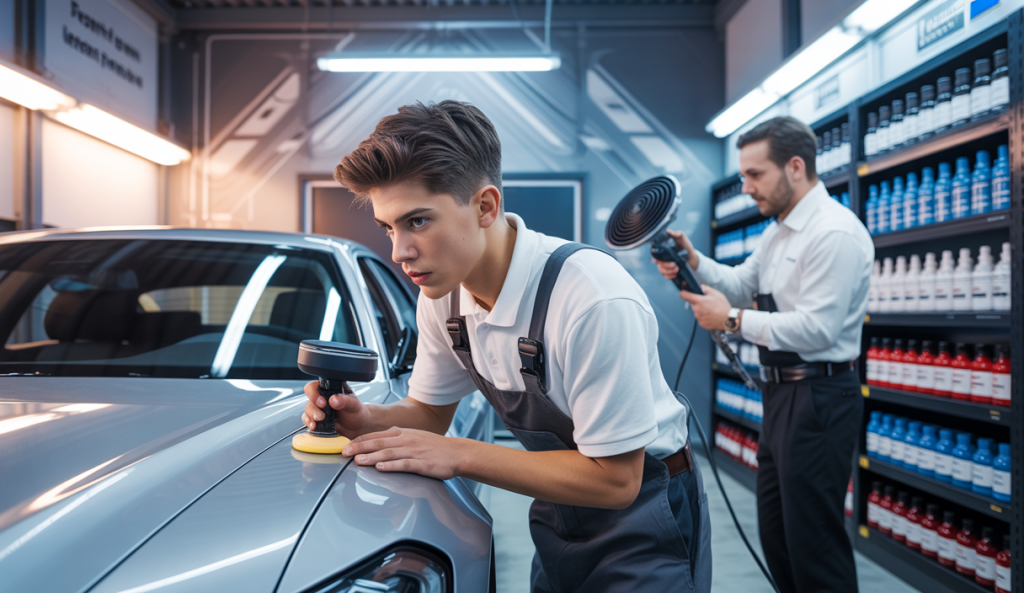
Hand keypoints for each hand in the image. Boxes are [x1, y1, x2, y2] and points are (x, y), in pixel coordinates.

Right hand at [301, 380, 369, 437]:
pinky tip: (314, 426)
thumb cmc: (356, 412)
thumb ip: (345, 401)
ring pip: (308, 407)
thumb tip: (333, 399)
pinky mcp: (316, 418)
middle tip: (322, 413)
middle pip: (309, 395)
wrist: (357, 427)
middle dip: (314, 405)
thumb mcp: (354, 405)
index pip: (317, 384)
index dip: (315, 392)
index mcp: (331, 387)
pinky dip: (309, 422)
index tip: (323, 402)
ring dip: (312, 415)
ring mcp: (319, 407)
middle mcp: (323, 395)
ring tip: (321, 420)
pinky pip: (307, 418)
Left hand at [343, 427, 464, 480]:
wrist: (457, 452)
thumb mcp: (414, 438)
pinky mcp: (422, 463)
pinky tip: (381, 469)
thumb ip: (396, 441)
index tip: (345, 445)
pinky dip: (391, 466)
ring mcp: (414, 451)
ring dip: (371, 457)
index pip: (376, 435)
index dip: (360, 440)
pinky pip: (404, 464)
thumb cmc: (435, 447)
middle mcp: (406, 440)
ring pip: (389, 453)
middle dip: (360, 447)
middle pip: (379, 443)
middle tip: (344, 452)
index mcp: (403, 433)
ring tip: (357, 461)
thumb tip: (377, 447)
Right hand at [651, 229, 698, 280]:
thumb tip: (668, 231)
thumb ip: (676, 234)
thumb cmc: (685, 246)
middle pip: (659, 263)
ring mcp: (664, 264)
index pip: (654, 253)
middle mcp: (662, 257)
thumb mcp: (682, 237)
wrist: (692, 257)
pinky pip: (665, 275)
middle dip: (667, 265)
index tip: (658, 260)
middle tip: (675, 264)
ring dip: (669, 271)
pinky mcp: (668, 271)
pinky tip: (675, 273)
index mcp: (662, 249)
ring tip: (677, 268)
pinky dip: (670, 275)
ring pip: (661, 270)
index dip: (655, 257)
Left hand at [679, 284, 732, 330]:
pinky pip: (700, 318)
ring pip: (696, 312)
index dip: (683, 293)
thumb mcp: (716, 294)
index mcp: (699, 301)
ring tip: (711, 310)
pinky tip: (711, 316)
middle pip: (692, 304)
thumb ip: (706, 289)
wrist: (728, 319)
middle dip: (697, 303)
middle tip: (706, 303)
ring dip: (700, 310)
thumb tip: (701, 286)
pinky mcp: (701, 324)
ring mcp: (698, 318)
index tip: (684, 292)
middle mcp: (696, 310)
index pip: (684, 295)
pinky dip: (704, 317)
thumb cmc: (722, 306)